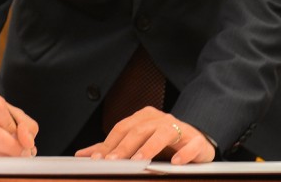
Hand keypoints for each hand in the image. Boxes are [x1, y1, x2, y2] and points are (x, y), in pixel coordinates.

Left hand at [74, 106, 215, 164]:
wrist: (197, 142)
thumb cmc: (163, 144)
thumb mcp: (137, 144)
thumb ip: (112, 149)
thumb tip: (83, 155)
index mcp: (145, 117)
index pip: (123, 128)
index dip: (110, 144)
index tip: (98, 159)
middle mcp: (161, 119)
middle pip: (140, 129)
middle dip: (125, 146)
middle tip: (114, 161)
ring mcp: (181, 128)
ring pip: (164, 133)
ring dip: (151, 147)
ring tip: (140, 160)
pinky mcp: (197, 141)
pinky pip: (191, 145)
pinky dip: (184, 153)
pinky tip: (175, 162)